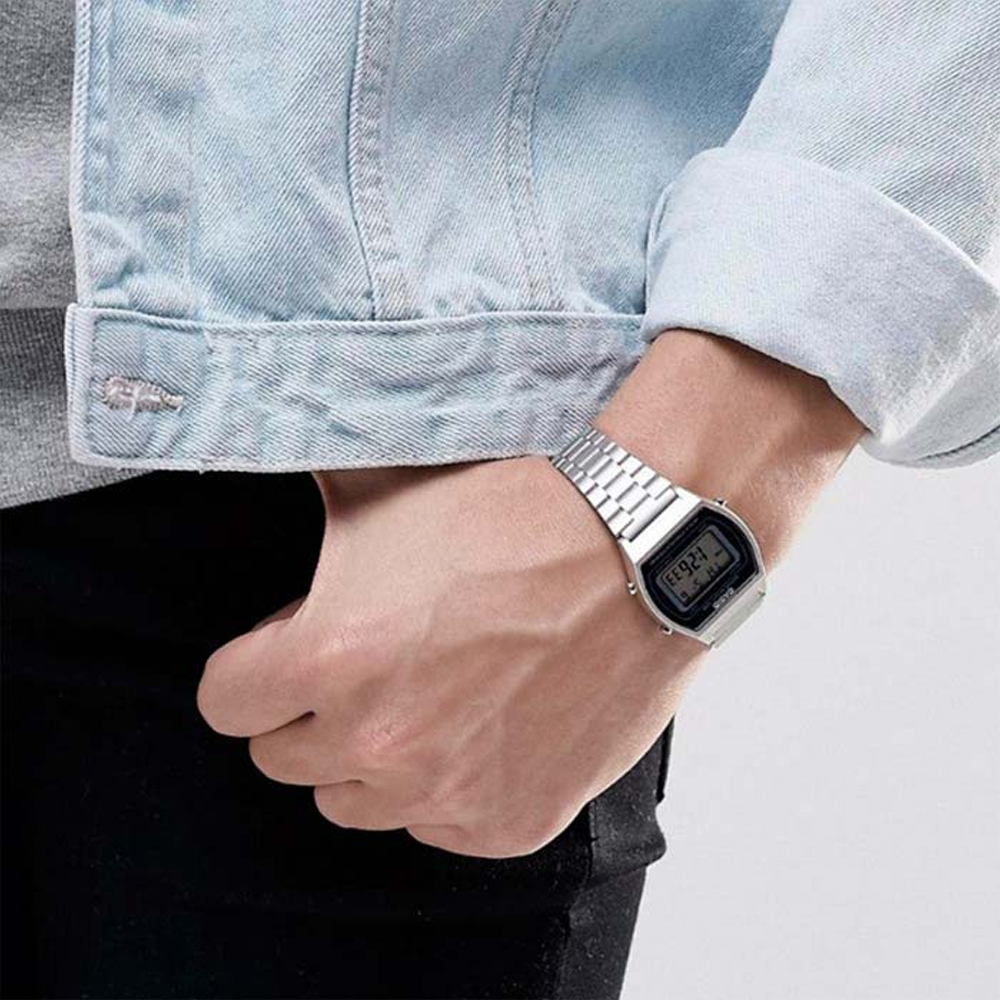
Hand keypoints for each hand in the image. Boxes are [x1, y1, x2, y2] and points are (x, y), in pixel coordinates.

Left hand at [196, 331, 861, 857]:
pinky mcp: (508, 822)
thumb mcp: (386, 490)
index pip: (225, 703)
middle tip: (378, 661)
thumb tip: (257, 446)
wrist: (638, 547)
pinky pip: (439, 822)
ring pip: (358, 800)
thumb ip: (309, 508)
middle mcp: (376, 739)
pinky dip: (450, 785)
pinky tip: (490, 725)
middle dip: (315, 710)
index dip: (254, 669)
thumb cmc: (514, 509)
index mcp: (326, 657)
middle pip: (285, 758)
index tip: (287, 651)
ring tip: (436, 692)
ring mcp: (445, 791)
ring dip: (377, 756)